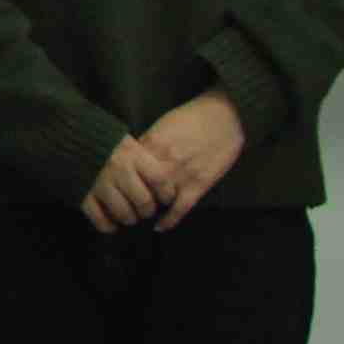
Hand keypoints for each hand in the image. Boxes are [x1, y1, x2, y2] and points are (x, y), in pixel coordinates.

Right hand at [80, 140, 169, 235]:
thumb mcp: (130, 144)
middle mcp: (118, 169)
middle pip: (144, 201)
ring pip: (124, 214)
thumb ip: (146, 162)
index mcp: (133, 154)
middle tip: (145, 209)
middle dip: (147, 210)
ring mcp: (100, 183)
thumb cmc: (108, 145)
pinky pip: (101, 221)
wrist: (71, 140)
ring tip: (129, 215)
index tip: (164, 198)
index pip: (160, 180)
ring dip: (129, 219)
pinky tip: (111, 223)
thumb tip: (163, 188)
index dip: (166, 194)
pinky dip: (108, 226)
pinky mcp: (83, 195)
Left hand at [133, 89, 249, 228]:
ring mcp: (180, 175)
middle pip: (136, 186)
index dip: (121, 179)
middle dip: (130, 196)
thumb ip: (148, 143)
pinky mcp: (198, 185)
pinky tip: (159, 227)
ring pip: (155, 200)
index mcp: (151, 143)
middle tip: (127, 203)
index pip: (127, 168)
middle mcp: (162, 161)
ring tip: (142, 213)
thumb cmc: (194, 117)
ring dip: (147, 208)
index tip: (117, 186)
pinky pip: (179, 209)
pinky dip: (168, 221)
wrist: (226, 116)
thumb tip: (134, 159)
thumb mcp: (163, 125)